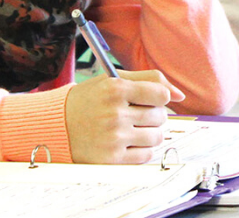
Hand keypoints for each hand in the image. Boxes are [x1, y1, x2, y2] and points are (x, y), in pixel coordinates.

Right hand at [65, 70, 184, 163]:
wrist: (58, 125)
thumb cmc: (89, 99)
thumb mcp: (112, 79)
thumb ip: (148, 78)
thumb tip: (180, 94)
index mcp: (115, 88)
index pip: (161, 93)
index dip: (159, 96)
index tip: (151, 98)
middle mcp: (115, 113)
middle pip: (160, 116)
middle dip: (155, 114)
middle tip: (139, 113)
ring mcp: (114, 137)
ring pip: (156, 137)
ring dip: (151, 132)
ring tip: (134, 127)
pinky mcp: (113, 158)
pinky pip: (146, 155)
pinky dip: (142, 148)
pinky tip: (129, 140)